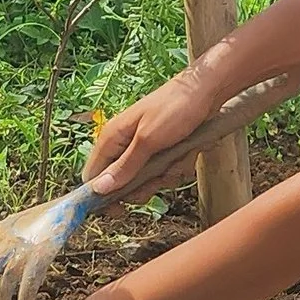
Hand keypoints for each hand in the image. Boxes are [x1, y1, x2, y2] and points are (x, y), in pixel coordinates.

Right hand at [82, 68, 220, 199]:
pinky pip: (165, 172)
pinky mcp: (162, 150)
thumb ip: (124, 166)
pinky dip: (178, 166)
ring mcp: (144, 148)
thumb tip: (98, 190)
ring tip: (178, 157)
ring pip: (147, 180)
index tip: (121, 208)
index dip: (102, 196)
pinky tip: (187, 152)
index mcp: (111, 138)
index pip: (92, 177)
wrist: (207, 91)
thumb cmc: (175, 108)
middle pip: (122, 184)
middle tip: (160, 177)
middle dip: (144, 187)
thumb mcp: (149, 140)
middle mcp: (124, 144)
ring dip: (165, 175)